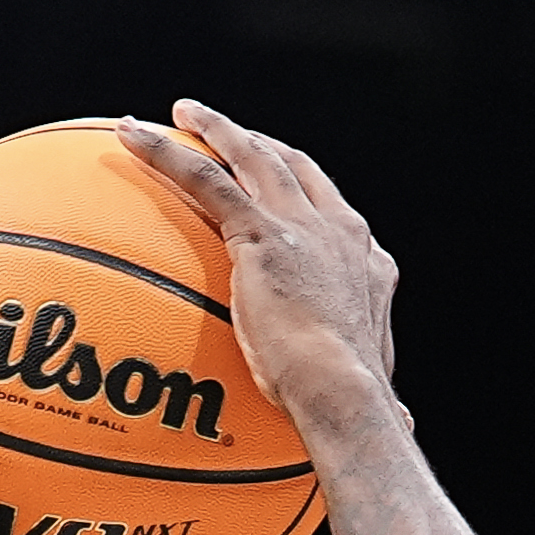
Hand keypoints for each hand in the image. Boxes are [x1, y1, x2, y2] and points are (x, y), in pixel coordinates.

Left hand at [116, 104, 401, 446]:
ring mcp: (302, 226)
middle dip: (259, 143)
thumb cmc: (356, 407)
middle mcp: (339, 230)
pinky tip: (133, 138)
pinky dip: (167, 153)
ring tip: (182, 112)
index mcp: (367, 262)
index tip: (280, 180)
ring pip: (252, 156)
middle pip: (294, 167)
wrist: (345, 391)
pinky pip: (205, 180)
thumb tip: (401, 421)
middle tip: (225, 130)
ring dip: (215, 129)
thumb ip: (376, 389)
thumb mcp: (372, 386)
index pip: (331, 208)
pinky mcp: (262, 234)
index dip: (303, 187)